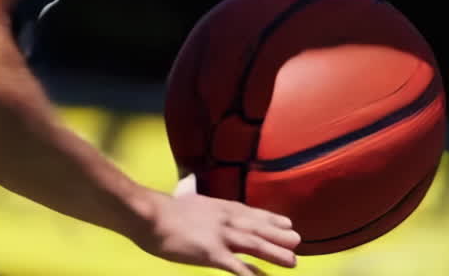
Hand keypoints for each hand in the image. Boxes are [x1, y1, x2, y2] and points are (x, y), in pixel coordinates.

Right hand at [131, 184, 299, 275]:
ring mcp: (221, 236)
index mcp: (219, 206)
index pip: (251, 213)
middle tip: (298, 241)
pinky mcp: (212, 253)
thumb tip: (187, 182)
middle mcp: (225, 219)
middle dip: (279, 235)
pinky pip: (237, 267)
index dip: (270, 219)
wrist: (150, 215)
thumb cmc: (162, 209)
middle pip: (258, 228)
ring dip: (275, 253)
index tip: (287, 223)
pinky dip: (252, 275)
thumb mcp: (184, 197)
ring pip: (254, 245)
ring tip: (293, 262)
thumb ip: (190, 192)